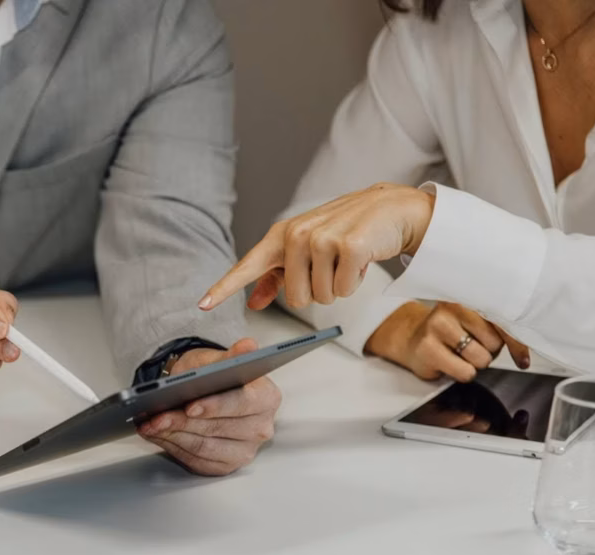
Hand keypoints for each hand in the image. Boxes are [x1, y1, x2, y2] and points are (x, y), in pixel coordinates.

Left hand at [137, 339, 281, 475]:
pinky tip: (158, 435)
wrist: (204, 392)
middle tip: (156, 416)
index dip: (215, 406)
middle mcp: (261, 428)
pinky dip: (173, 447)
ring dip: (173, 435)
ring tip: (151, 425)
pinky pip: (197, 461)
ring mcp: (245, 450)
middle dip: (182, 422)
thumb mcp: (216, 359)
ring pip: (204, 447)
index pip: (242, 403)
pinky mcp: (225, 465)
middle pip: (218, 428)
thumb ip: (230, 356)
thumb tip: (248, 346)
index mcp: (266, 398)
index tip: (189, 406)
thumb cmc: (213, 376)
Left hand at [199, 184, 434, 311]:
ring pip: (321, 298)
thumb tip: (254, 302)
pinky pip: (344, 290)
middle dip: (318, 291)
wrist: (391, 209)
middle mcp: (296, 236)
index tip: (202, 305)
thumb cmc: (346, 231)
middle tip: (332, 266)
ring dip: (339, 286)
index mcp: (282, 236)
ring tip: (347, 260)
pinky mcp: (349, 247)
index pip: (248, 267)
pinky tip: (361, 260)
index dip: (224, 288)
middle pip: (296, 300)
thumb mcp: (307, 248)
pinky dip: (356, 282)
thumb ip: (278, 275)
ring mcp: (322, 240)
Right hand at [365, 302, 531, 381]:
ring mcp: (438, 326)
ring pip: (481, 359)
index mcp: (470, 296)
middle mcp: (454, 307)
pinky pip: (464, 372)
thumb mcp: (476, 324)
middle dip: (488, 351)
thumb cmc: (450, 333)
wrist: (412, 339)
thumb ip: (500, 331)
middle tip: (472, 346)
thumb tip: (524, 358)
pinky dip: (461, 373)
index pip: (503, 320)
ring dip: (475, 364)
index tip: (523, 359)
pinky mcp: (428, 348)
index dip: (516, 343)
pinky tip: (449, 362)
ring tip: (459, 354)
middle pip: (495, 343)